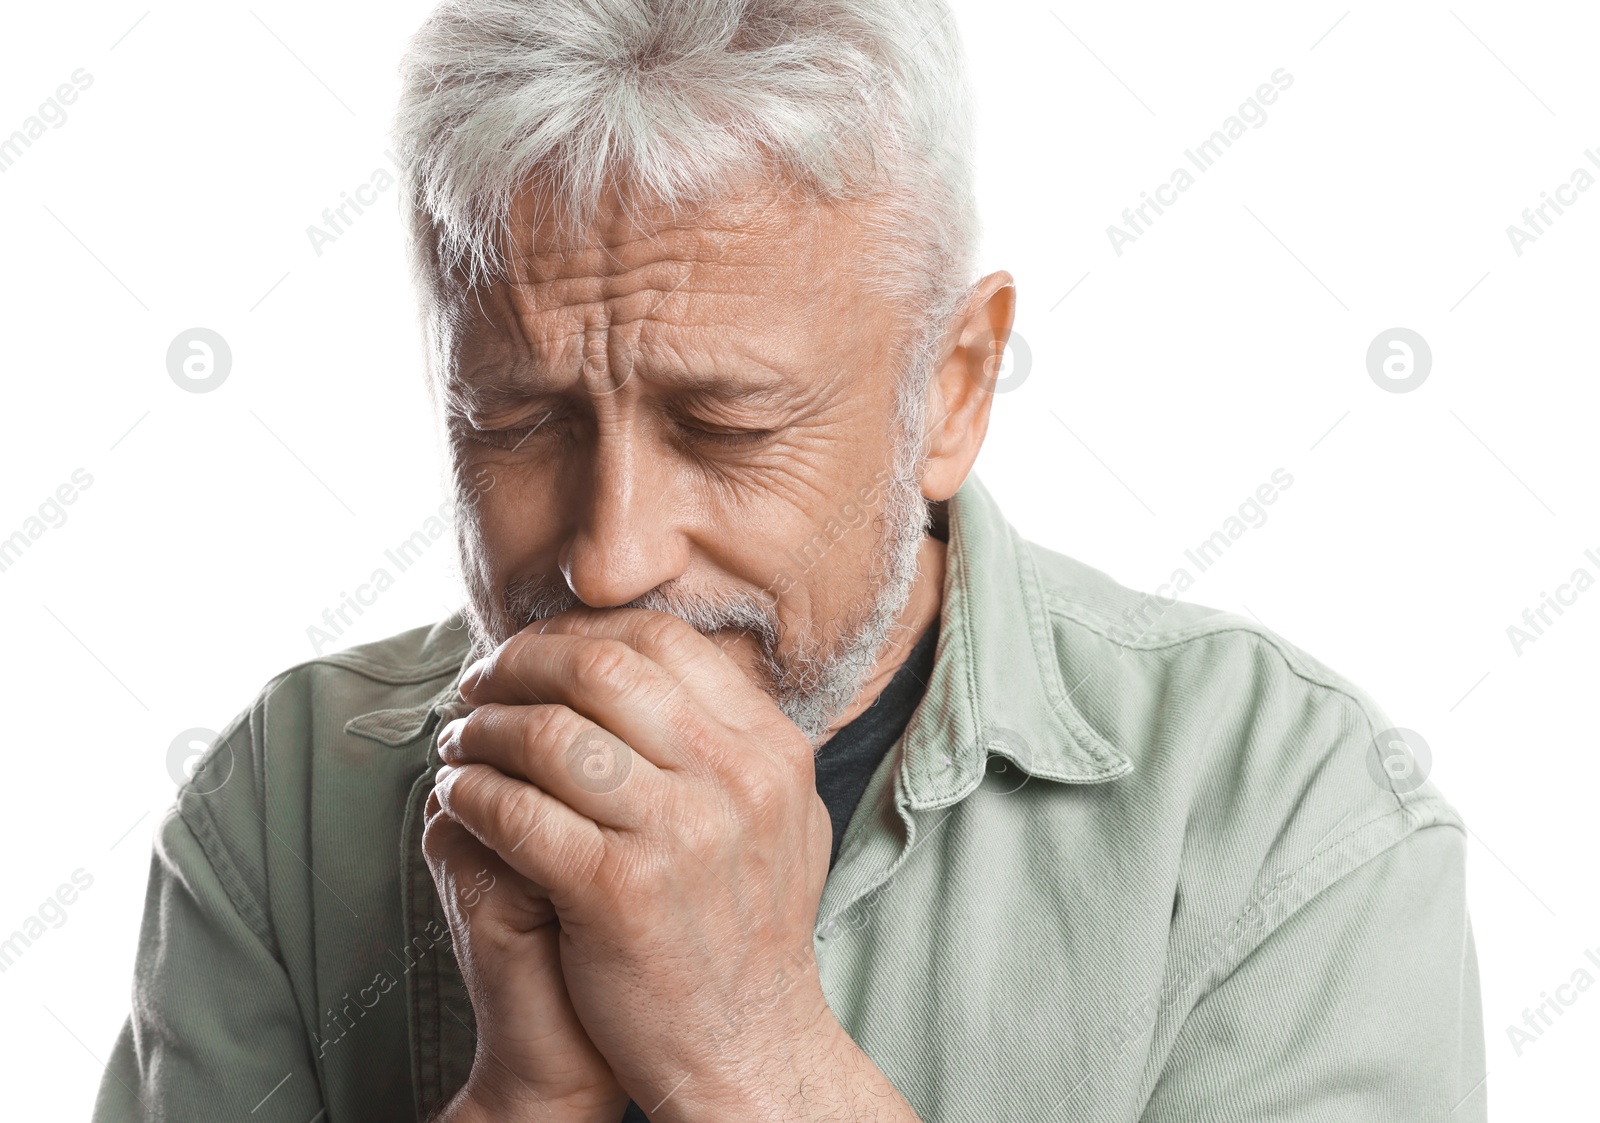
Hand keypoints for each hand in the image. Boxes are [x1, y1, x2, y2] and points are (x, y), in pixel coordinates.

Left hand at [433, 608, 910, 1119]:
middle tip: (479, 686)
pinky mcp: (615, 893)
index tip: (537, 653)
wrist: (748, 1048)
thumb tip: (658, 668)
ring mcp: (678, 835)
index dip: (581, 632)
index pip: (662, 639)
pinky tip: (459, 796)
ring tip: (459, 743)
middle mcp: (733, 780)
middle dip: (519, 665)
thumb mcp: (780, 818)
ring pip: (548, 733)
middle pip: (600, 667)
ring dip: (483, 729)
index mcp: (770, 750)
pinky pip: (516, 810)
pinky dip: (471, 792)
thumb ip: (733, 741)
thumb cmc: (750, 932)